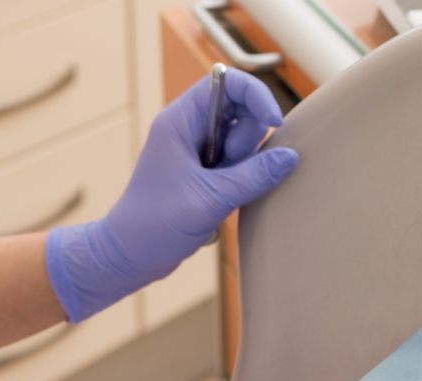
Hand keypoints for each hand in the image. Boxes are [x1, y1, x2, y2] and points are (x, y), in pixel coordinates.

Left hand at [45, 67, 299, 321]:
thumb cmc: (156, 224)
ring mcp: (198, 151)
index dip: (256, 96)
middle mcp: (190, 129)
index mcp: (180, 121)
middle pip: (242, 111)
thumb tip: (291, 157)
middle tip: (229, 170)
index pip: (227, 83)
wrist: (130, 255)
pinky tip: (228, 198)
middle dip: (248, 140)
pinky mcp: (206, 172)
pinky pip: (240, 162)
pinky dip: (244, 177)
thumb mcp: (211, 199)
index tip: (274, 124)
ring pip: (244, 140)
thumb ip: (254, 176)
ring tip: (223, 191)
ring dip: (247, 163)